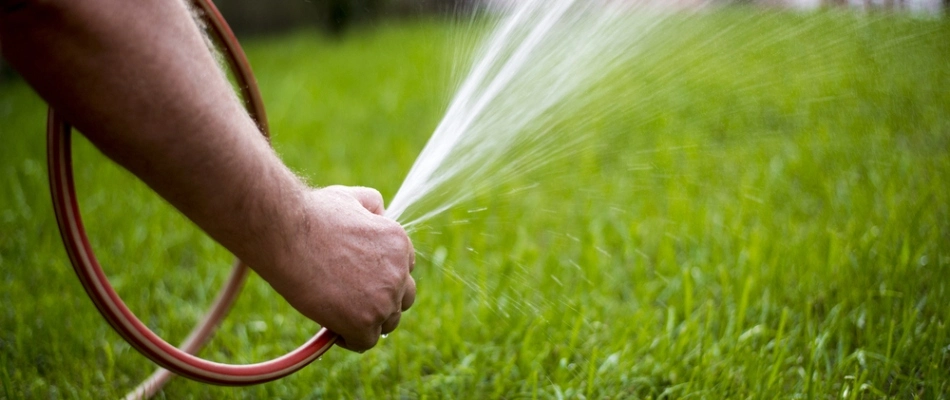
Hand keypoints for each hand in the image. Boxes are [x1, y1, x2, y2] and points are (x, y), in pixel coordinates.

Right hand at [259, 185, 415, 351]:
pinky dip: (349, 338)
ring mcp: (384, 298)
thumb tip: (380, 212)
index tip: (361, 281)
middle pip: (402, 299)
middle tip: (352, 299)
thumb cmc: (312, 214)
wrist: (287, 233)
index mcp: (399, 243)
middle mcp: (399, 271)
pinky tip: (331, 325)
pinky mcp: (364, 321)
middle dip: (380, 300)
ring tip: (339, 311)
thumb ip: (372, 205)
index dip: (382, 278)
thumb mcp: (351, 197)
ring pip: (386, 323)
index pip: (404, 271)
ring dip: (366, 320)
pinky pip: (365, 342)